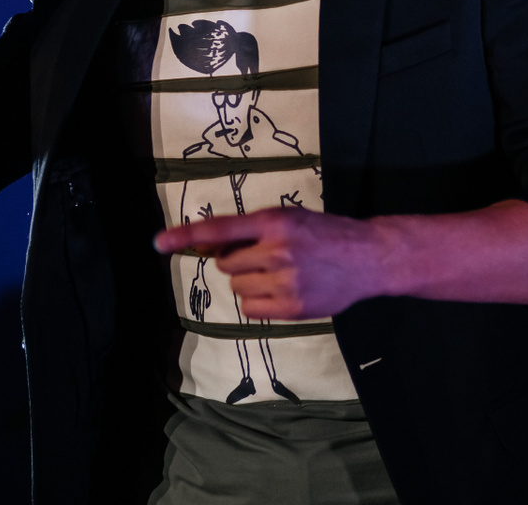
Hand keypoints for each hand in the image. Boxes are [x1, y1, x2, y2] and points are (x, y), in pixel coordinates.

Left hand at [154, 207, 390, 319]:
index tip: (159, 242)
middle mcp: (276, 250)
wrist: (368, 257)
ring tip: (278, 273)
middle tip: (265, 256)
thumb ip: (250, 229)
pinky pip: (250, 309)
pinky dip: (257, 302)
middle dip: (237, 261)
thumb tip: (207, 245)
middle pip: (225, 264)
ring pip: (236, 287)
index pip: (220, 229)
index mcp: (273, 221)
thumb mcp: (288, 218)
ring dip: (248, 282)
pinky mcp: (293, 307)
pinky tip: (281, 291)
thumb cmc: (323, 233)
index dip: (186, 235)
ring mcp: (286, 281)